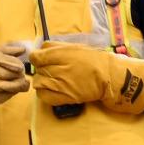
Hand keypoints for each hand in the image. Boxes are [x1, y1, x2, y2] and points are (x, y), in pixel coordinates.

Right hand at [0, 42, 29, 108]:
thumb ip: (2, 50)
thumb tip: (22, 50)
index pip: (3, 59)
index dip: (15, 63)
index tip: (21, 66)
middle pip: (9, 74)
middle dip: (19, 73)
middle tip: (21, 73)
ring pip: (11, 87)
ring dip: (19, 84)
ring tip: (21, 82)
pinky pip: (5, 97)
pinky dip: (11, 93)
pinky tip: (10, 89)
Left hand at [29, 43, 143, 112]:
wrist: (107, 77)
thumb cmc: (92, 59)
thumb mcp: (74, 47)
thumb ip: (55, 46)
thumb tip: (39, 50)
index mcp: (62, 54)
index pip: (36, 57)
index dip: (37, 58)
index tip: (43, 59)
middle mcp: (59, 69)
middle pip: (37, 69)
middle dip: (42, 69)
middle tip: (52, 69)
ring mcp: (60, 85)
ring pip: (38, 83)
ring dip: (42, 80)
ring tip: (52, 80)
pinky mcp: (63, 98)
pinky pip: (43, 96)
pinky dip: (43, 93)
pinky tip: (51, 89)